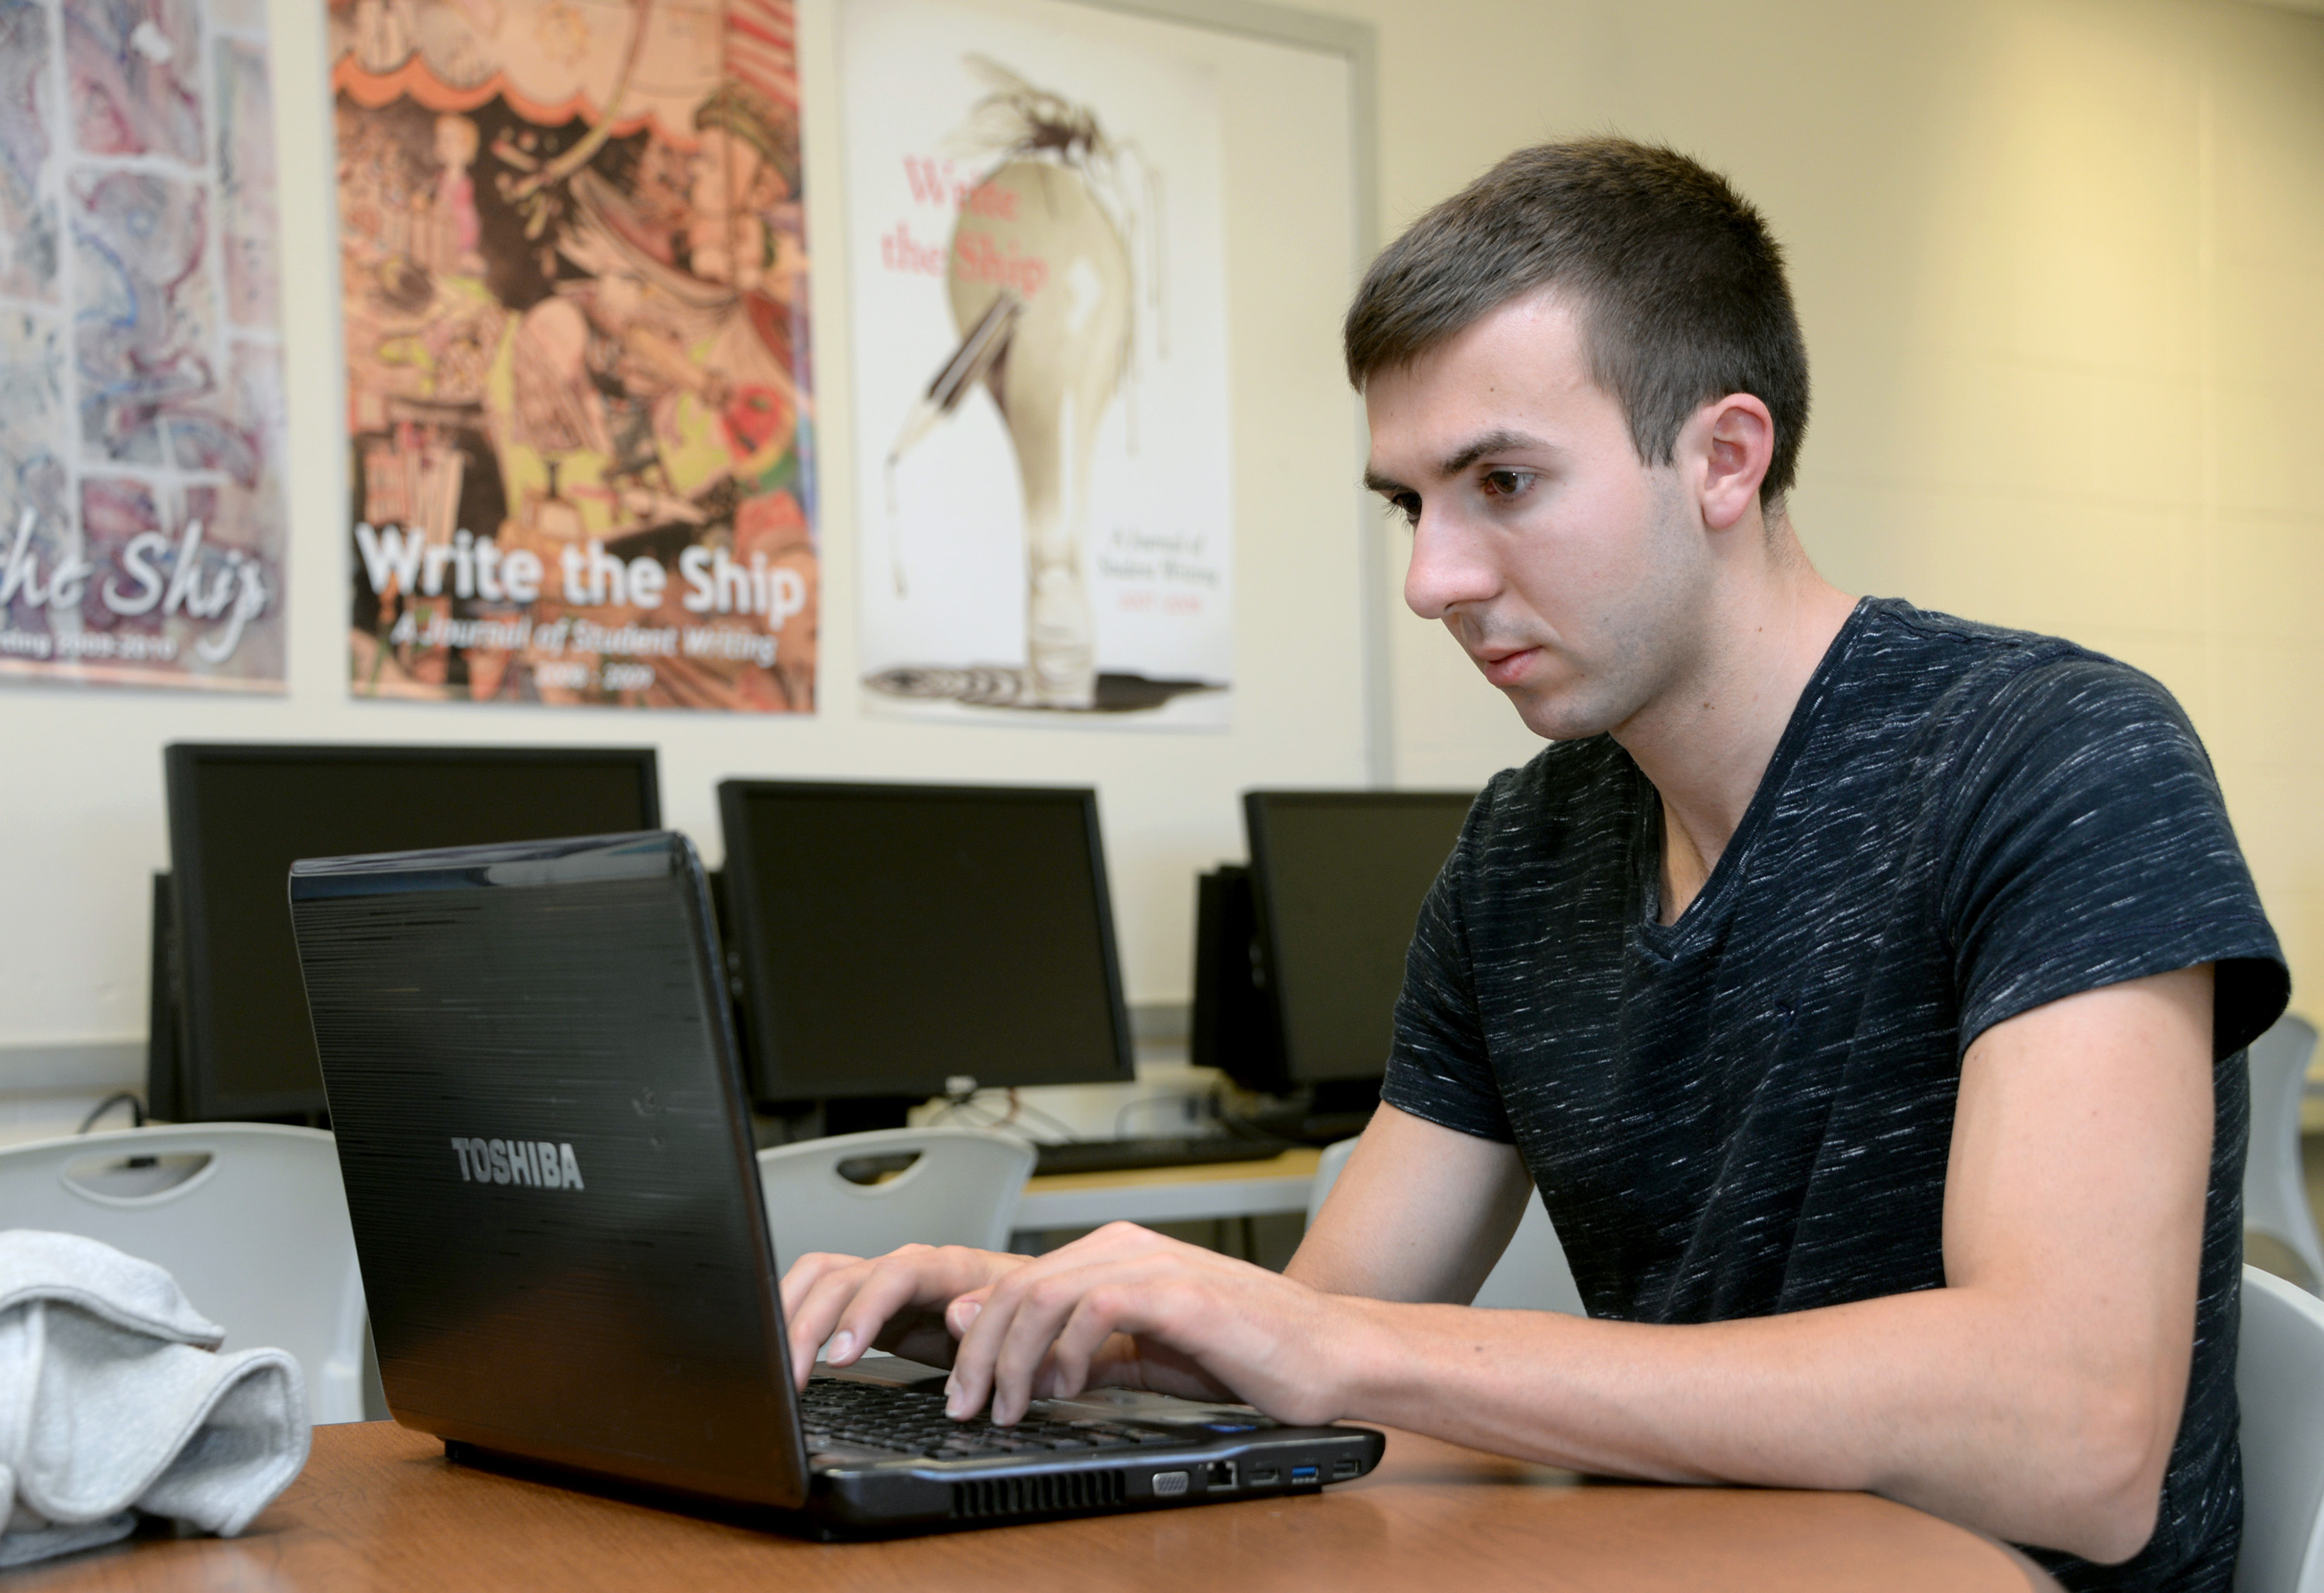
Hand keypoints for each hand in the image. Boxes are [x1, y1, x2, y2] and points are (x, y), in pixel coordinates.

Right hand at [778, 1244, 1028, 1388]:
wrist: (1027, 1315)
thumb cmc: (1028, 1316)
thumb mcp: (1025, 1320)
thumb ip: (994, 1315)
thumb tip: (957, 1316)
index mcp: (950, 1267)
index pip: (894, 1275)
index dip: (862, 1312)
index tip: (840, 1355)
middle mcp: (909, 1267)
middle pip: (843, 1277)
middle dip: (809, 1324)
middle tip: (793, 1377)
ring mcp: (885, 1281)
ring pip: (821, 1277)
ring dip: (791, 1314)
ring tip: (777, 1364)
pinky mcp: (869, 1301)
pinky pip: (820, 1290)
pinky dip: (793, 1310)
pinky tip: (779, 1342)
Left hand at [941, 1222, 1353, 1427]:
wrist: (1331, 1353)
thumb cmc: (1248, 1354)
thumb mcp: (1145, 1356)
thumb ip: (1082, 1352)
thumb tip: (1015, 1362)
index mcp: (1117, 1256)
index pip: (1019, 1282)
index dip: (978, 1335)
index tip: (964, 1387)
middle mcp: (1129, 1248)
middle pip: (1017, 1285)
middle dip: (978, 1351)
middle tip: (967, 1404)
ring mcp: (1155, 1265)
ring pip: (1043, 1293)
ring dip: (1011, 1357)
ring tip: (1008, 1406)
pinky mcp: (1181, 1294)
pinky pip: (1096, 1308)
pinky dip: (1065, 1352)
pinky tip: (1063, 1390)